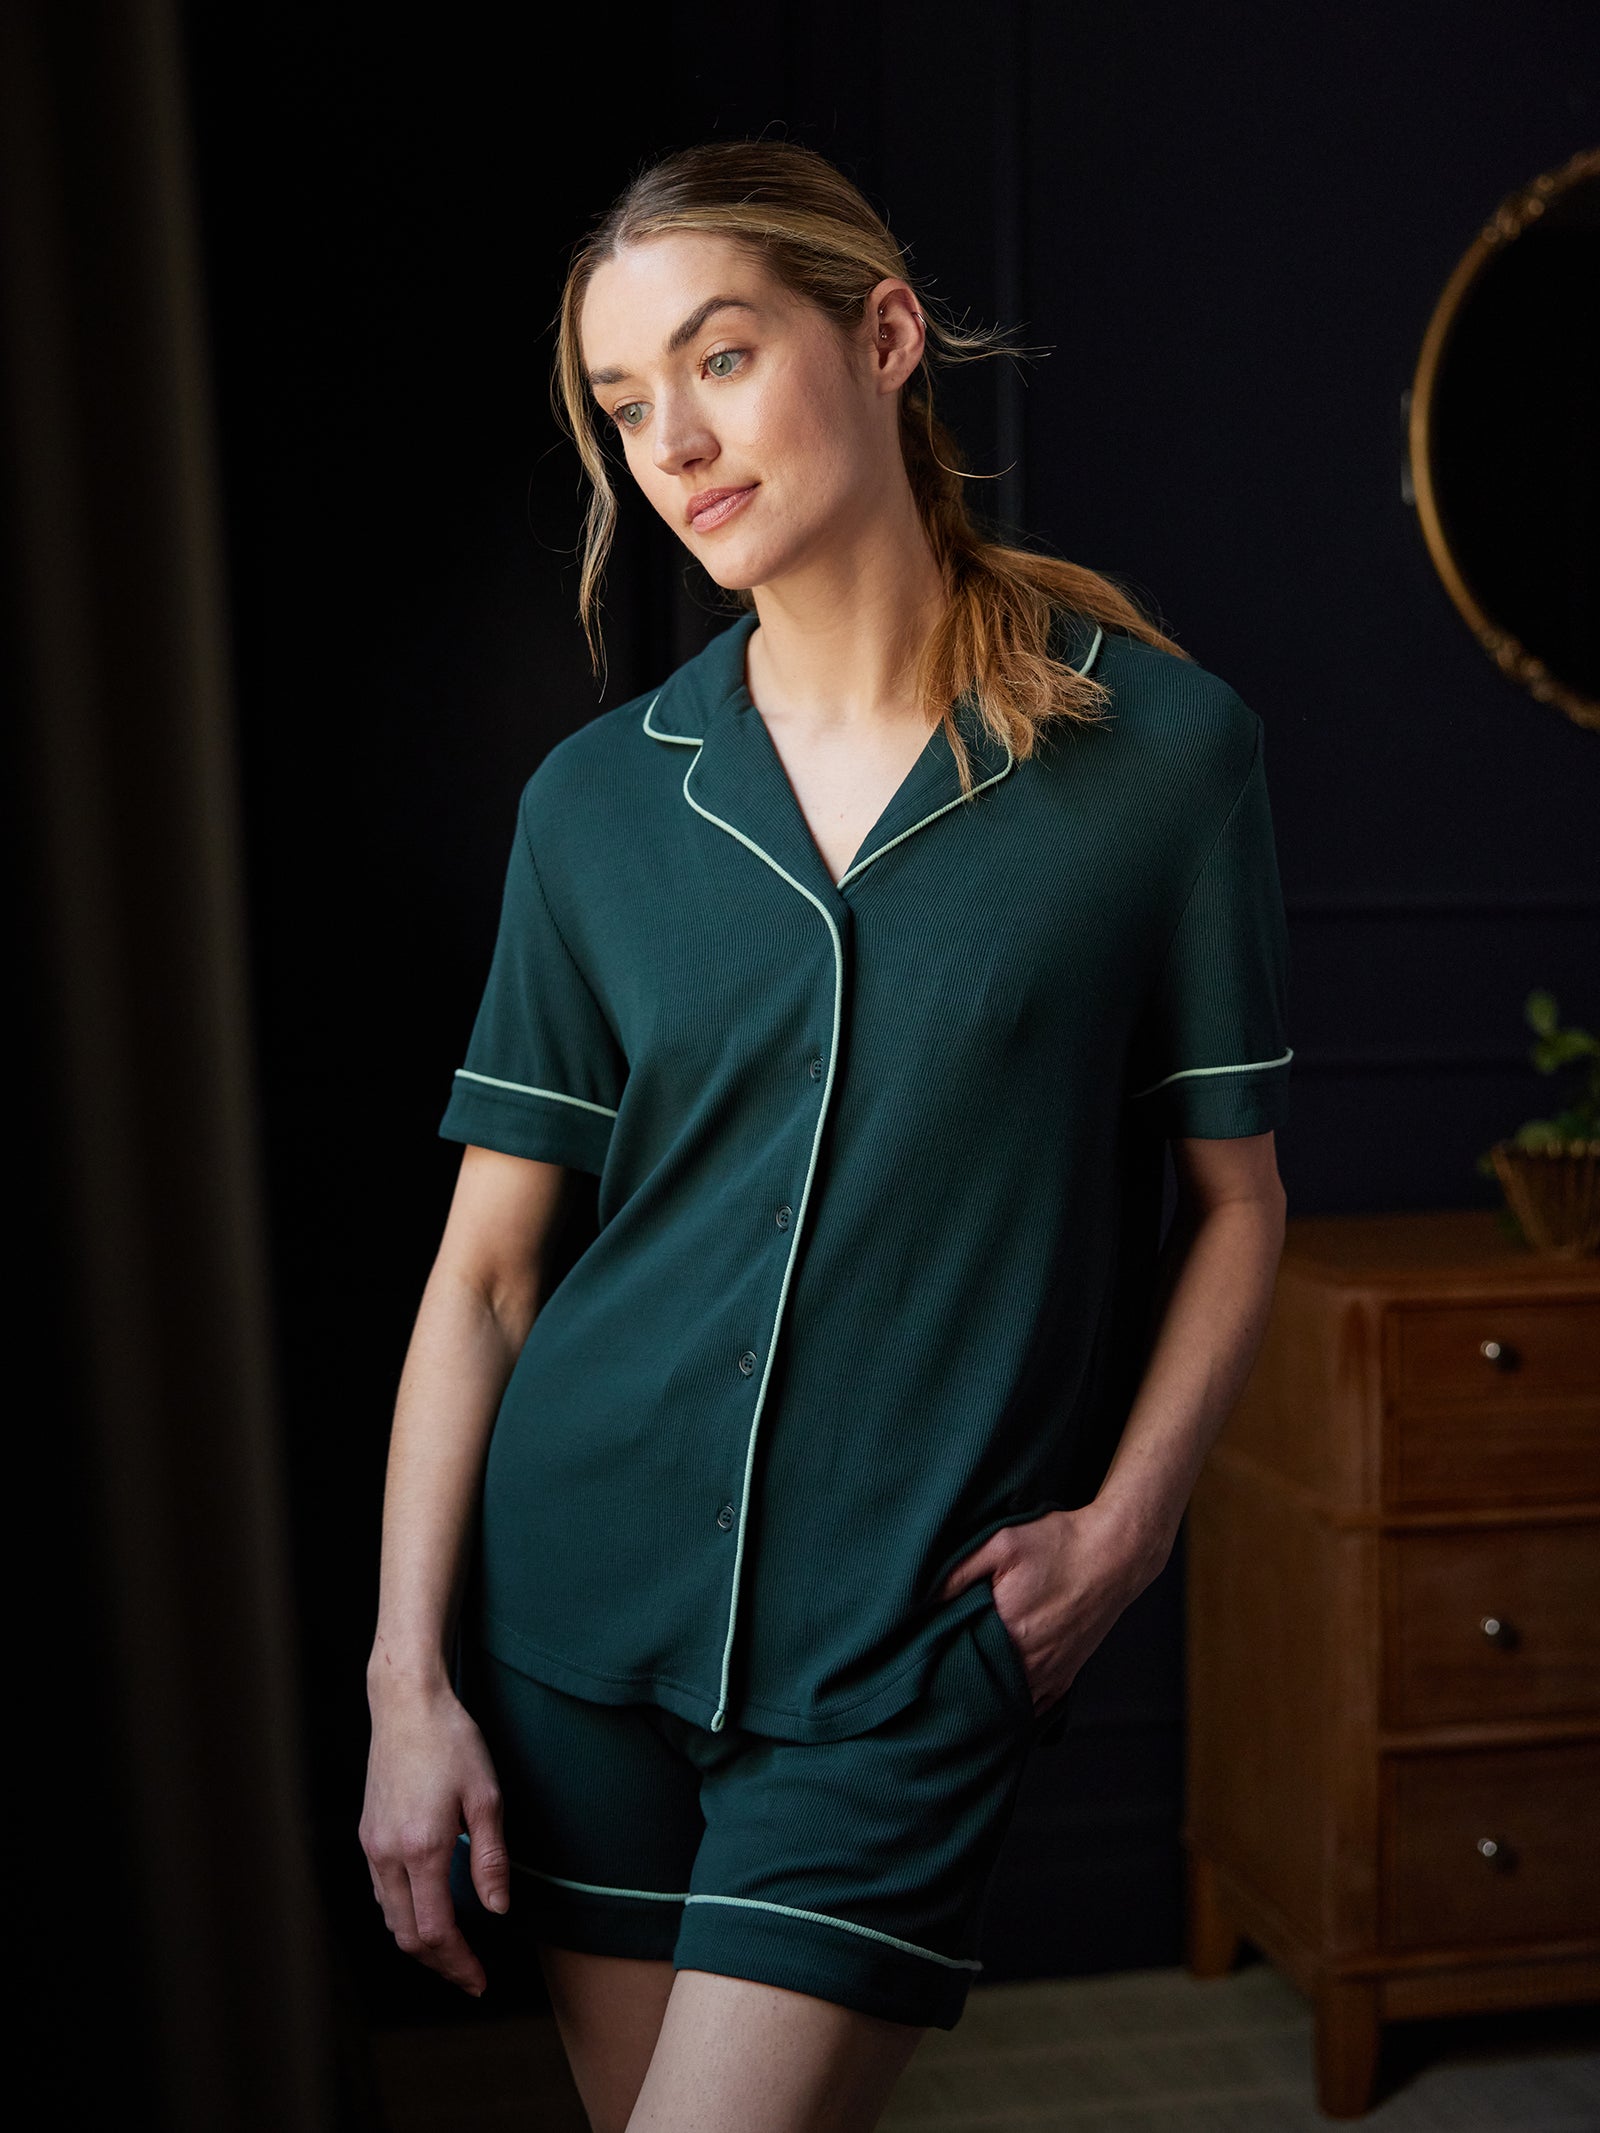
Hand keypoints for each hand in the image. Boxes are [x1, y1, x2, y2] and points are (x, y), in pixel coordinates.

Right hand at [359, 1676, 510, 1996]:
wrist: (407, 1706)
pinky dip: (403, 1915)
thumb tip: (497, 1910)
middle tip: (469, 1975)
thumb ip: (491, 1858)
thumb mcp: (487, 1796)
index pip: (435, 1931)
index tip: (479, 1979)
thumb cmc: (452, 1742)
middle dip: (440, 1964)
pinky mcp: (368, 1834)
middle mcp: (389, 1854)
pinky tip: (427, 1910)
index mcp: (422, 1848)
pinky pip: (382, 1893)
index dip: (459, 1963)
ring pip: (390, 1919)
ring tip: (453, 1951)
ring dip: (419, 1943)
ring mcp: (373, 1845)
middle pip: (407, 1936)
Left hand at [937, 1502, 1167, 1714]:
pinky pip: (1037, 1706)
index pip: (958, 1663)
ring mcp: (1051, 1673)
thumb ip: (959, 1571)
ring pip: (1008, 1704)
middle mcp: (1031, 1663)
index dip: (937, 1660)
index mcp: (1008, 1633)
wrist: (1115, 1554)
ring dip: (987, 1698)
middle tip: (937, 1675)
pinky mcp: (1067, 1675)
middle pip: (982, 1689)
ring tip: (963, 1690)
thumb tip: (922, 1600)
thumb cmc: (1059, 1543)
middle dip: (959, 1684)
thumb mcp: (1002, 1542)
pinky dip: (1017, 1706)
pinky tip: (1000, 1700)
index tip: (922, 1654)